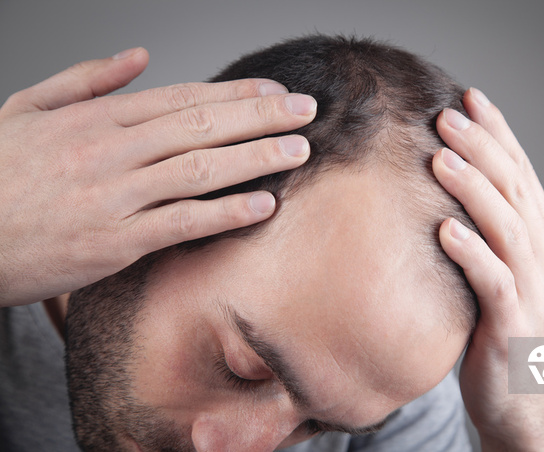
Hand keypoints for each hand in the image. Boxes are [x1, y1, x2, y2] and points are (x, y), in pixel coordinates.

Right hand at [0, 48, 316, 306]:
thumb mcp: (26, 109)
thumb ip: (85, 81)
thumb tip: (138, 56)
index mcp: (94, 119)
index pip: (181, 97)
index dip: (236, 92)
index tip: (276, 90)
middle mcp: (109, 151)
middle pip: (201, 125)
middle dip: (261, 116)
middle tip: (306, 112)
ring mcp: (113, 196)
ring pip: (199, 169)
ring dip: (255, 158)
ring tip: (298, 151)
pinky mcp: (113, 243)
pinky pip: (181, 223)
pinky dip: (225, 213)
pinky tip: (263, 206)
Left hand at [433, 88, 543, 450]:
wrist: (517, 395)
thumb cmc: (497, 326)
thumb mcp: (495, 268)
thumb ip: (482, 228)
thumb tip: (441, 182)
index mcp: (541, 236)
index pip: (520, 171)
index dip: (498, 132)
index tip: (470, 98)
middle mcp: (543, 254)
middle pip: (514, 189)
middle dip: (482, 148)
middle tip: (446, 116)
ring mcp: (533, 288)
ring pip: (506, 227)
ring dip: (475, 189)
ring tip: (441, 158)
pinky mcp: (513, 322)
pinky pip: (494, 280)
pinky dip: (472, 252)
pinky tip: (445, 229)